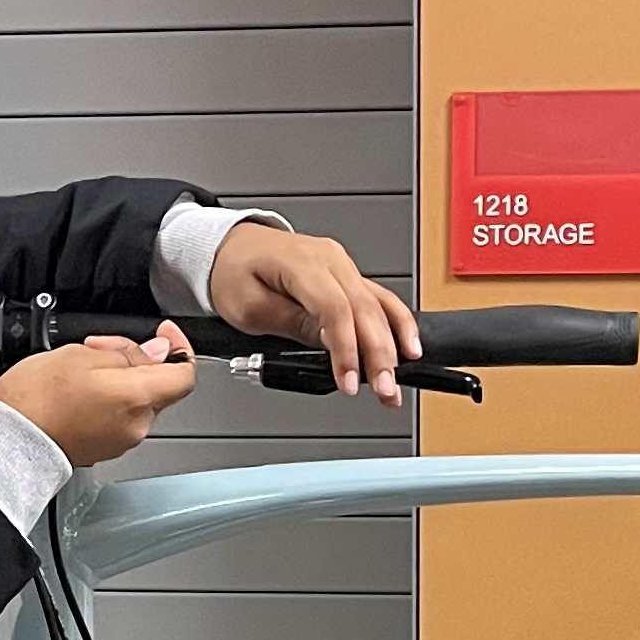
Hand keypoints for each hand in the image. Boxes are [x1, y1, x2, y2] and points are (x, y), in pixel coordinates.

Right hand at [0, 327, 200, 465]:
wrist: (9, 440)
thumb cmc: (35, 399)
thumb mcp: (81, 355)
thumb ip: (128, 352)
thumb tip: (157, 352)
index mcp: (136, 397)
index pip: (184, 375)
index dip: (179, 348)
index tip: (164, 334)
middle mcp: (137, 425)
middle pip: (157, 385)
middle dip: (135, 359)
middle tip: (100, 347)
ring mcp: (123, 440)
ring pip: (137, 399)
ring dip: (119, 379)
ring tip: (82, 369)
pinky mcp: (107, 448)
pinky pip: (120, 417)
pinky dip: (109, 399)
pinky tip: (80, 391)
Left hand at [208, 226, 424, 405]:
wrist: (230, 248)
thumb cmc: (233, 274)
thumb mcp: (250, 307)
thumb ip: (293, 323)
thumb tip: (328, 343)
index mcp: (301, 263)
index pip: (335, 308)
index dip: (346, 349)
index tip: (347, 381)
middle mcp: (329, 260)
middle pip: (365, 309)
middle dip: (379, 355)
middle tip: (385, 390)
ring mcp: (342, 267)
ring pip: (379, 305)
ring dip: (394, 344)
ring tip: (397, 380)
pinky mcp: (347, 278)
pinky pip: (379, 299)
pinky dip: (397, 324)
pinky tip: (408, 347)